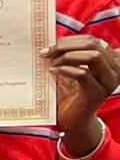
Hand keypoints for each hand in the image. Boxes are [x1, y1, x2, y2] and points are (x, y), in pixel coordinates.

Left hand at [44, 35, 119, 153]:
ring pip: (93, 56)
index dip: (69, 40)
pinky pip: (83, 74)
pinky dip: (66, 70)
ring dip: (67, 56)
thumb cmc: (71, 92)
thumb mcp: (73, 68)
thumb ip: (70, 54)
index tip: (49, 45)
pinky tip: (53, 72)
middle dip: (66, 46)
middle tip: (46, 52)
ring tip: (51, 63)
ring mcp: (108, 81)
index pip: (92, 40)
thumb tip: (52, 41)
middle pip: (93, 44)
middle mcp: (114, 69)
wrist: (73, 119)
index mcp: (110, 60)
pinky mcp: (97, 93)